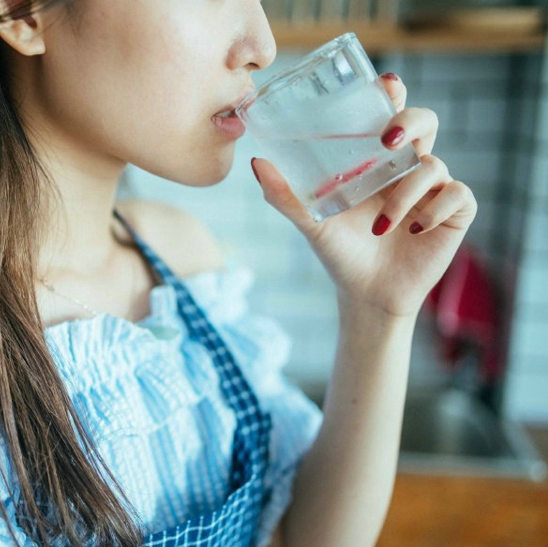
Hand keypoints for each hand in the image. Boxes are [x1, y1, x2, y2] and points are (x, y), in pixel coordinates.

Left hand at [251, 73, 477, 317]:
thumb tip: (257, 163)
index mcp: (376, 160)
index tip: (385, 84)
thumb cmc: (339, 251)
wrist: (365, 295)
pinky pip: (458, 195)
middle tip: (389, 139)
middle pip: (425, 122)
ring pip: (434, 165)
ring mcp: (433, 188)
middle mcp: (407, 167)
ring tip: (380, 224)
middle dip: (412, 121)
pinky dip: (435, 209)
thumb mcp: (310, 222)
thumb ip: (285, 194)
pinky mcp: (453, 213)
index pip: (389, 113)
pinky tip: (414, 228)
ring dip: (405, 193)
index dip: (392, 93)